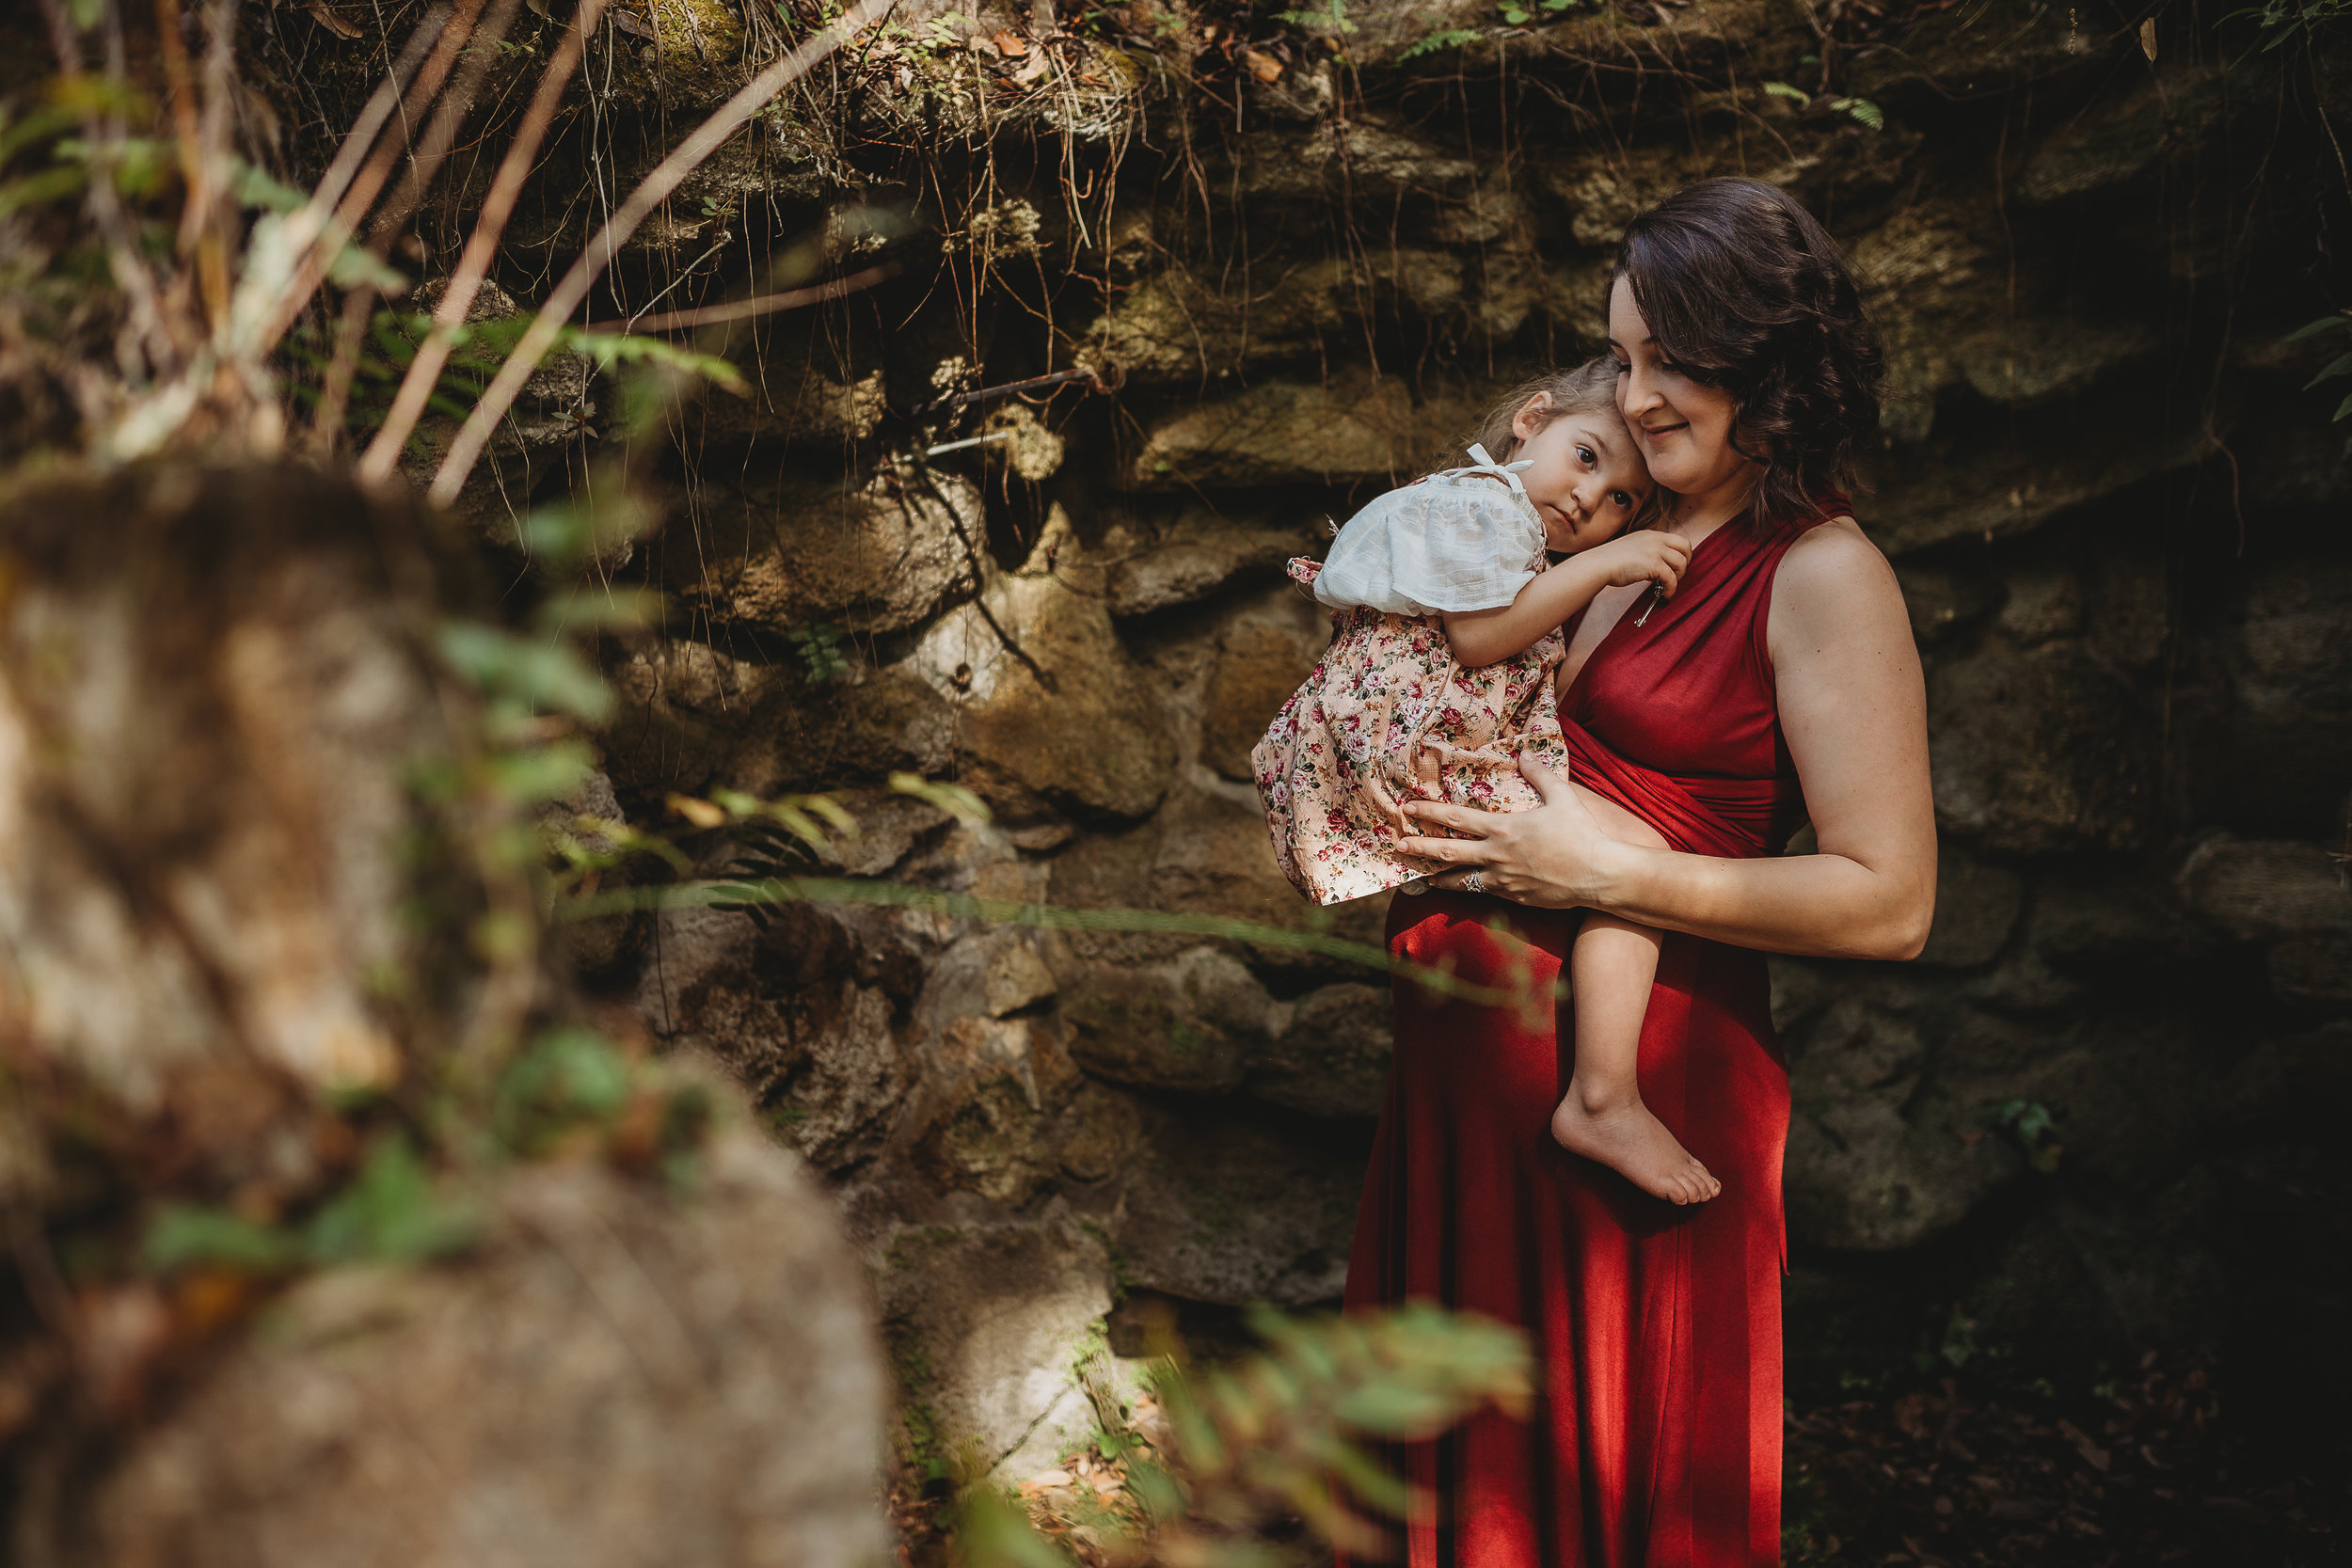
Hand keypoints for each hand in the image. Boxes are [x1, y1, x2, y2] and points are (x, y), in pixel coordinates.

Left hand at [1397, 754, 1622, 907]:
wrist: (1599, 874)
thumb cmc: (1581, 833)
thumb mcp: (1562, 796)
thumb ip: (1539, 775)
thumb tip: (1524, 754)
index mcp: (1503, 829)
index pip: (1455, 819)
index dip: (1428, 813)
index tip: (1407, 810)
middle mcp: (1495, 856)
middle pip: (1447, 853)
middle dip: (1419, 848)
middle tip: (1397, 846)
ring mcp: (1502, 880)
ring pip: (1459, 881)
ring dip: (1436, 877)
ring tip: (1418, 877)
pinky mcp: (1513, 897)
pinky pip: (1481, 893)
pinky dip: (1465, 890)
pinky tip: (1457, 889)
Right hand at [1586, 529, 1692, 596]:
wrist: (1599, 564)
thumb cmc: (1610, 561)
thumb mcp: (1632, 548)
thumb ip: (1647, 553)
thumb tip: (1658, 570)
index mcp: (1651, 535)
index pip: (1678, 540)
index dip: (1681, 554)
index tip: (1675, 566)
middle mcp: (1655, 539)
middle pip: (1686, 547)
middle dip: (1686, 563)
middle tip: (1677, 575)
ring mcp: (1655, 551)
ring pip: (1681, 563)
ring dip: (1679, 577)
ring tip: (1669, 586)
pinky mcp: (1653, 564)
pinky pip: (1672, 578)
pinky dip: (1672, 588)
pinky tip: (1665, 594)